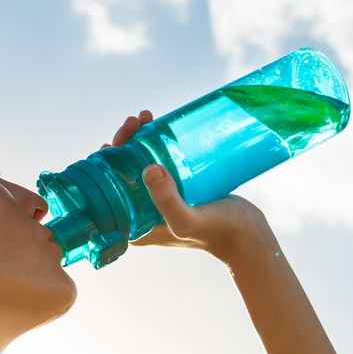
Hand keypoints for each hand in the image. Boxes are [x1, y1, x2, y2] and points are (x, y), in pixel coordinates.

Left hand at [102, 110, 272, 261]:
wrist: (248, 235)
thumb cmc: (217, 233)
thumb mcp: (189, 220)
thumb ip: (167, 201)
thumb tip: (148, 169)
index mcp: (133, 225)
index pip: (107, 191)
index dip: (104, 164)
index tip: (114, 140)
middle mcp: (141, 214)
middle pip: (121, 173)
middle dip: (123, 144)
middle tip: (135, 121)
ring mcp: (158, 201)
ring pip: (139, 164)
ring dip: (138, 140)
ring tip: (146, 118)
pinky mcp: (176, 190)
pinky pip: (158, 163)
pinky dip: (155, 144)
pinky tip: (159, 127)